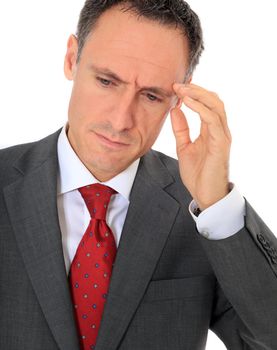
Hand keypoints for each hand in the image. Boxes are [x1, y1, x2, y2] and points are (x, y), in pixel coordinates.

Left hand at [170, 83, 231, 209]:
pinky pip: (212, 120)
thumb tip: (175, 109)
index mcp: (211, 130)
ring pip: (215, 106)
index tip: (177, 85)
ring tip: (181, 88)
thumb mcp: (184, 147)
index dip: (194, 92)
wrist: (205, 195)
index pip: (206, 104)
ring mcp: (222, 136)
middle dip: (196, 89)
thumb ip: (181, 129)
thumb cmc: (197, 174)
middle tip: (177, 83)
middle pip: (213, 100)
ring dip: (198, 94)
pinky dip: (200, 108)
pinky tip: (187, 102)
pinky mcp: (221, 143)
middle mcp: (219, 130)